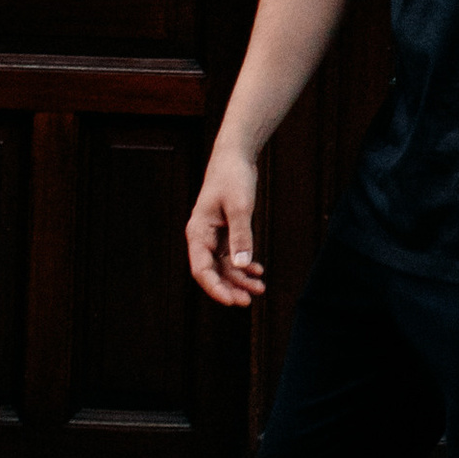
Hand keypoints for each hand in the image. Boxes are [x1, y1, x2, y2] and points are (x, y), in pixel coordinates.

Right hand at [186, 142, 266, 305]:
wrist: (235, 156)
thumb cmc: (233, 177)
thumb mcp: (239, 207)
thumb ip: (241, 235)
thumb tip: (242, 265)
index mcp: (198, 232)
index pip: (201, 269)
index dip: (215, 288)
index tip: (232, 301)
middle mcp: (202, 238)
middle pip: (212, 272)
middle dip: (229, 288)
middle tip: (248, 301)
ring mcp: (213, 236)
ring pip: (223, 266)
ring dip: (239, 279)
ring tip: (260, 288)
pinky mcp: (225, 232)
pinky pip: (231, 256)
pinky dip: (244, 265)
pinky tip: (257, 271)